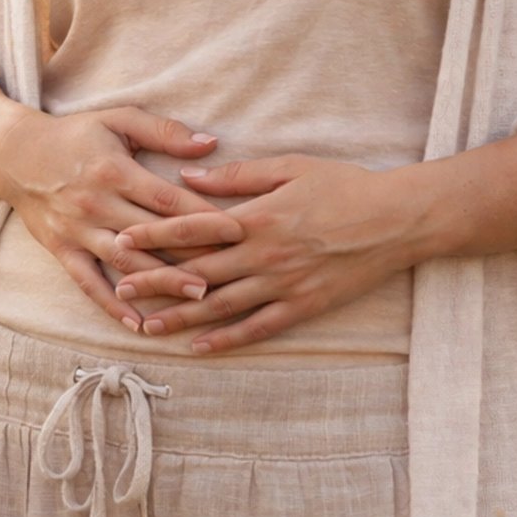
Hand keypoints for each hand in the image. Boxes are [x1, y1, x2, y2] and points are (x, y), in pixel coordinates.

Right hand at [0, 106, 235, 333]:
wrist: (14, 155)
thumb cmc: (75, 135)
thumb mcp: (118, 119)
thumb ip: (164, 132)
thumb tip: (210, 144)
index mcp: (115, 171)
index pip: (166, 199)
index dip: (202, 215)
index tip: (237, 230)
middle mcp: (97, 204)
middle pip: (152, 235)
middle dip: (191, 254)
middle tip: (230, 272)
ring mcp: (78, 231)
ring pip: (125, 263)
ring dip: (161, 282)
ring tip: (197, 298)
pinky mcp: (62, 250)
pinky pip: (88, 283)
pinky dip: (112, 306)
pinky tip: (138, 323)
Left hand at [109, 154, 413, 353]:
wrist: (397, 220)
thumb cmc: (345, 186)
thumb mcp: (291, 167)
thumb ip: (238, 176)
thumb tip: (189, 179)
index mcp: (258, 217)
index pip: (193, 228)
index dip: (154, 235)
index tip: (121, 240)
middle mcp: (264, 255)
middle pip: (198, 272)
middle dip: (155, 282)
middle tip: (120, 291)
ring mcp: (283, 285)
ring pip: (221, 307)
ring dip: (182, 318)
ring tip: (148, 326)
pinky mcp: (303, 306)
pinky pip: (257, 328)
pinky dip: (226, 340)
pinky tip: (200, 349)